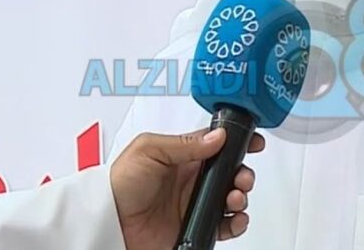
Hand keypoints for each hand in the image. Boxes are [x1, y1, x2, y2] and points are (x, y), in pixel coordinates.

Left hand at [111, 128, 264, 249]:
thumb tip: (216, 137)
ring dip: (241, 195)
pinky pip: (225, 225)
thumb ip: (184, 143)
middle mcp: (192, 178)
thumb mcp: (148, 150)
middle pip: (231, 171)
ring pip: (232, 197)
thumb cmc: (119, 183)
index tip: (253, 141)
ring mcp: (195, 203)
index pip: (217, 144)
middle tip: (241, 177)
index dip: (237, 141)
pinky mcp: (195, 226)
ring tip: (234, 197)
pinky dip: (237, 222)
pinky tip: (235, 217)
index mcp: (182, 155)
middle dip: (243, 172)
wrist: (110, 222)